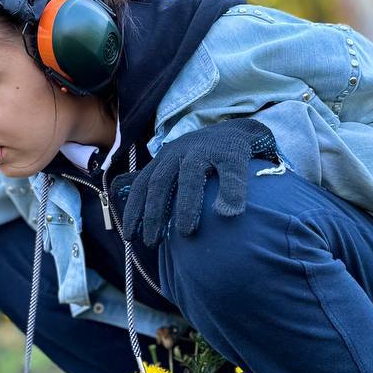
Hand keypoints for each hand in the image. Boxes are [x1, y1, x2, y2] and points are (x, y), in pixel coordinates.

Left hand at [111, 117, 278, 247]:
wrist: (242, 129)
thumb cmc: (207, 157)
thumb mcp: (180, 165)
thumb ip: (162, 184)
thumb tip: (133, 208)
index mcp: (166, 158)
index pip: (143, 184)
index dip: (134, 210)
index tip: (130, 237)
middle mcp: (181, 151)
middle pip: (160, 182)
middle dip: (154, 213)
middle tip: (153, 243)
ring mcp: (206, 149)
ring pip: (190, 176)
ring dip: (185, 205)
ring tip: (186, 233)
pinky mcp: (233, 152)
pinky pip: (231, 174)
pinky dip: (230, 193)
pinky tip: (229, 214)